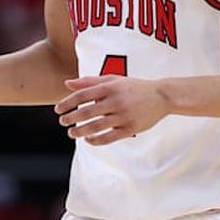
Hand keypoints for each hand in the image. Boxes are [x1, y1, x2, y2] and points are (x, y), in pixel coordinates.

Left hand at [52, 76, 170, 145]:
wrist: (161, 96)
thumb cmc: (132, 87)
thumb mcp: (112, 79)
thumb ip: (89, 81)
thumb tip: (67, 83)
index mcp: (109, 87)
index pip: (82, 95)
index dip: (67, 103)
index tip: (57, 109)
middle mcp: (116, 101)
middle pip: (87, 111)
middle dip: (71, 118)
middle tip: (62, 122)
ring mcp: (124, 115)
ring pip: (96, 126)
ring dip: (81, 131)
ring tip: (72, 133)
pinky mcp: (131, 128)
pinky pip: (110, 137)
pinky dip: (96, 140)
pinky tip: (88, 140)